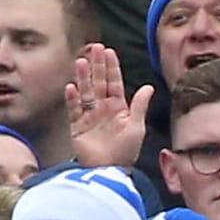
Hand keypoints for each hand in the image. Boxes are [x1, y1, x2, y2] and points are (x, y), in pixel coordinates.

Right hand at [65, 43, 152, 168]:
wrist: (109, 171)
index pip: (114, 83)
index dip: (112, 67)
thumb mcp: (137, 128)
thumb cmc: (125, 152)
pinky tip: (71, 87)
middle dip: (97, 65)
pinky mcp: (77, 128)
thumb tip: (148, 87)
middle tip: (94, 47)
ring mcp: (89, 117)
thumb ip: (140, 106)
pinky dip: (72, 100)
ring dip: (83, 77)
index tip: (109, 51)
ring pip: (85, 93)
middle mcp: (102, 110)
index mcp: (118, 108)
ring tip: (80, 62)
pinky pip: (73, 110)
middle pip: (98, 83)